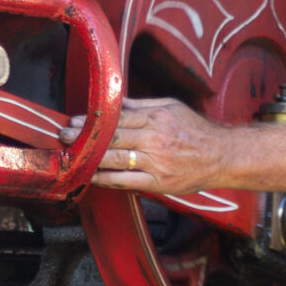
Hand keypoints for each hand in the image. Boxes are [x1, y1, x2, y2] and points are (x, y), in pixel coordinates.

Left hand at [81, 100, 233, 194]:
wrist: (222, 155)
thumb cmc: (196, 130)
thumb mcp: (172, 107)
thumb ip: (143, 105)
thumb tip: (117, 102)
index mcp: (156, 118)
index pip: (117, 118)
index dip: (93, 120)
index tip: (75, 121)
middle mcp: (154, 139)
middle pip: (112, 138)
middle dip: (84, 137)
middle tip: (63, 136)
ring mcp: (156, 162)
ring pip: (115, 160)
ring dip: (90, 158)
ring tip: (71, 156)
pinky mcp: (158, 183)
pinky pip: (126, 181)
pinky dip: (106, 179)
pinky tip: (91, 176)